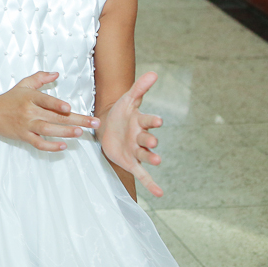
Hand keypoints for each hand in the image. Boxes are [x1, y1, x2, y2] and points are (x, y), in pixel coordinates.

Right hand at [0, 71, 98, 151]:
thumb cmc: (9, 99)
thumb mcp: (24, 85)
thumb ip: (40, 78)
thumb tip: (56, 74)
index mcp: (30, 97)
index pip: (46, 101)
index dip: (57, 105)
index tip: (69, 108)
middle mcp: (29, 111)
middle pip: (55, 117)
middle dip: (76, 120)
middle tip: (93, 123)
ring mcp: (26, 125)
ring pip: (48, 130)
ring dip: (65, 132)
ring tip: (80, 132)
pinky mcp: (24, 136)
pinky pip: (38, 143)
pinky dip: (50, 146)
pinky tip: (63, 146)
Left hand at [97, 71, 163, 197]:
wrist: (107, 125)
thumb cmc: (120, 111)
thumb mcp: (127, 99)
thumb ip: (140, 88)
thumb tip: (154, 73)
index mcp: (140, 121)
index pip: (147, 120)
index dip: (152, 121)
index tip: (157, 120)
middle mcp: (141, 137)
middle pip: (147, 139)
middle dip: (149, 140)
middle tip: (152, 140)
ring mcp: (137, 150)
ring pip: (145, 155)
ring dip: (151, 158)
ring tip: (156, 161)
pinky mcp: (130, 161)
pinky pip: (141, 174)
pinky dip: (151, 183)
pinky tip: (160, 193)